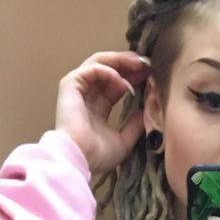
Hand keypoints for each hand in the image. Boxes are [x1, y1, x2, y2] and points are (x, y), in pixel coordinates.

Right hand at [54, 51, 149, 181]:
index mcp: (97, 109)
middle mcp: (86, 96)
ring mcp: (77, 89)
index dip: (132, 78)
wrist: (79, 159)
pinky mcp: (70, 85)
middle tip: (146, 63)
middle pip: (109, 71)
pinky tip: (122, 80)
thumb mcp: (123, 142)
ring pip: (99, 63)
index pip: (116, 86)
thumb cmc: (97, 155)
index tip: (149, 75)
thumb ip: (134, 126)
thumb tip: (146, 113)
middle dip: (128, 65)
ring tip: (138, 63)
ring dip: (120, 61)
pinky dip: (108, 71)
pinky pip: (91, 69)